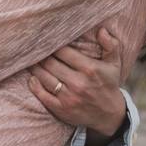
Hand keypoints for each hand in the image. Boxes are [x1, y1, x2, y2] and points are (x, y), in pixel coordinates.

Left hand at [27, 28, 126, 145]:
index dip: (52, 43)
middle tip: (34, 47)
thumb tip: (102, 30)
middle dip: (41, 54)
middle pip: (50, 63)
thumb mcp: (114, 63)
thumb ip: (110, 45)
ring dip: (35, 67)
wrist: (109, 115)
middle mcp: (78, 83)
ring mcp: (69, 97)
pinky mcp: (61, 109)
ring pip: (44, 77)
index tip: (46, 38)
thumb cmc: (109, 83)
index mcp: (90, 69)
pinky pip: (42, 95)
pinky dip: (34, 85)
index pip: (63, 51)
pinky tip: (32, 77)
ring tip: (31, 59)